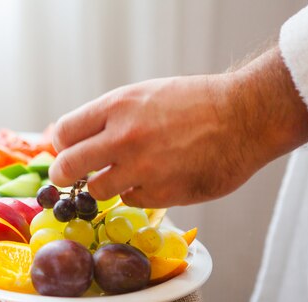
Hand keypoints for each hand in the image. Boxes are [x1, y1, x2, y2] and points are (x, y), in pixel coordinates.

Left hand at [48, 47, 307, 207]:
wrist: (246, 116)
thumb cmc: (195, 103)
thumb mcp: (145, 95)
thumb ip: (109, 117)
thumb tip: (75, 140)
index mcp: (117, 107)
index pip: (64, 132)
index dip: (61, 145)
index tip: (66, 151)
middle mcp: (124, 138)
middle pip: (68, 166)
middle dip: (62, 174)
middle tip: (66, 177)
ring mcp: (142, 169)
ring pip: (98, 190)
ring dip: (104, 185)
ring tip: (122, 174)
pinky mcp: (162, 195)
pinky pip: (131, 200)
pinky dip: (136, 193)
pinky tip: (155, 179)